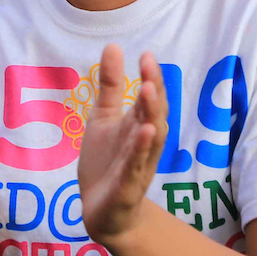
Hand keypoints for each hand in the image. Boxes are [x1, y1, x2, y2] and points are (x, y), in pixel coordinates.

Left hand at [78, 45, 167, 246]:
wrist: (101, 210)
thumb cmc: (107, 159)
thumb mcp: (103, 116)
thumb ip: (110, 84)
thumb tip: (113, 45)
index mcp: (138, 125)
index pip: (150, 99)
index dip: (151, 78)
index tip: (147, 55)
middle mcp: (144, 144)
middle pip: (155, 117)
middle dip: (154, 95)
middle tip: (149, 72)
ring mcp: (138, 166)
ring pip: (150, 141)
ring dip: (151, 118)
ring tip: (148, 93)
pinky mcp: (127, 187)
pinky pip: (135, 168)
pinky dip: (139, 152)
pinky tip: (143, 134)